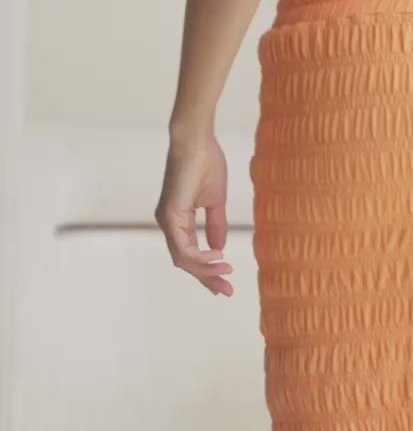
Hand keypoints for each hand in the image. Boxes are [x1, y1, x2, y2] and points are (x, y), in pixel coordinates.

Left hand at [155, 133, 232, 295]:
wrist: (196, 140)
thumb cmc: (206, 162)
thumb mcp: (215, 200)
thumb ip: (216, 225)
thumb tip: (220, 247)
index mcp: (178, 220)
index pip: (190, 253)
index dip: (207, 269)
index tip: (225, 282)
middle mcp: (168, 223)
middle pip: (185, 261)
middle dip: (207, 277)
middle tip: (227, 290)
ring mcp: (167, 220)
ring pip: (182, 258)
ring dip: (205, 270)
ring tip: (225, 272)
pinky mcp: (169, 214)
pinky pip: (182, 246)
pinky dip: (199, 256)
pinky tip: (216, 256)